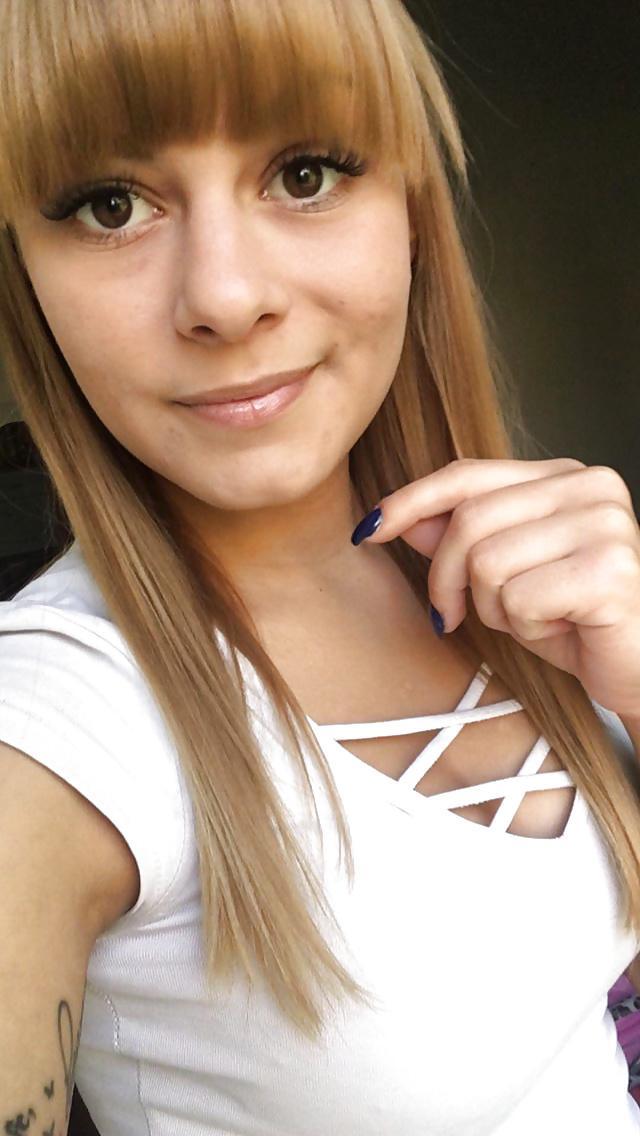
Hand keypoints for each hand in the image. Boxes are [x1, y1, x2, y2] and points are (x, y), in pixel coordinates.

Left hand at [355, 458, 639, 720]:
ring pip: (487, 563)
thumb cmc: (576, 622)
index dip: (411, 501)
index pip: (468, 474)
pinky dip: (525, 629)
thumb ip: (458, 540)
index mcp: (566, 476)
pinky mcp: (610, 570)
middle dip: (447, 579)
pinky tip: (562, 631)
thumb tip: (400, 518)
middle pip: (468, 521)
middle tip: (453, 617)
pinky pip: (519, 599)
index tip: (369, 530)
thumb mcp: (505, 577)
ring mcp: (606, 524)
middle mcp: (591, 487)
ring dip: (495, 610)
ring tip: (534, 620)